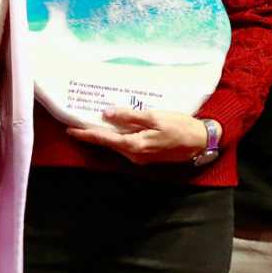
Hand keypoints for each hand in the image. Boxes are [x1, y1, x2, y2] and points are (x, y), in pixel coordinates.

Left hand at [65, 108, 206, 163]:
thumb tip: (107, 114)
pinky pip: (128, 146)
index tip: (70, 130)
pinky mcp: (147, 156)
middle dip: (94, 134)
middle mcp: (134, 156)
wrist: (200, 142)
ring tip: (94, 123)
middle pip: (109, 144)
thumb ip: (130, 117)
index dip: (86, 134)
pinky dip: (119, 137)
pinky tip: (117, 128)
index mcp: (134, 146)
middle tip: (79, 123)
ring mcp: (141, 158)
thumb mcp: (154, 117)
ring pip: (118, 145)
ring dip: (106, 135)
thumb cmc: (180, 127)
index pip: (104, 139)